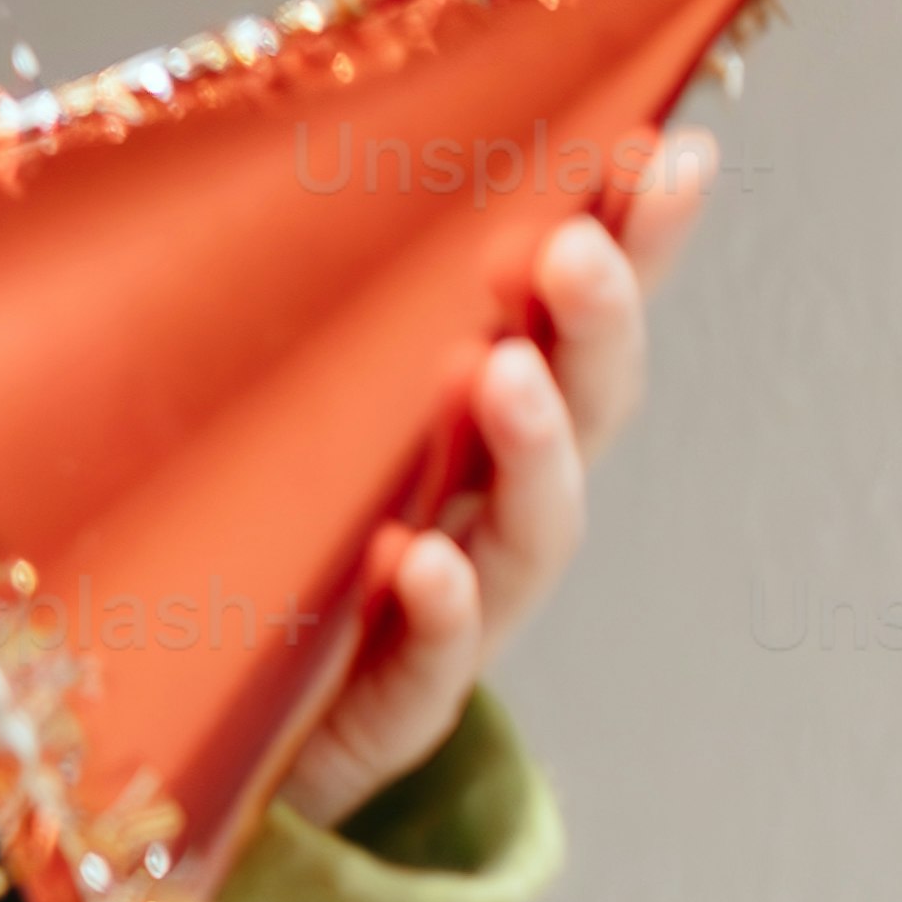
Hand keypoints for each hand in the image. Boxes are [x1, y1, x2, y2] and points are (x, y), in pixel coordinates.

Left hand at [293, 122, 704, 805]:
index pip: (577, 324)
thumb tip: (325, 171)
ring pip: (530, 531)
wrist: (234, 750)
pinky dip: (437, 607)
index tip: (667, 151)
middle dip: (596, 328)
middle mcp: (495, 513)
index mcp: (483, 433)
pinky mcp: (394, 702)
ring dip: (531, 450)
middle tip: (579, 251)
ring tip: (509, 375)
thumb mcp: (311, 430)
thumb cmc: (285, 562)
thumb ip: (341, 334)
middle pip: (583, 411)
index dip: (635, 244)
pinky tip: (421, 560)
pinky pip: (431, 658)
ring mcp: (458, 611)